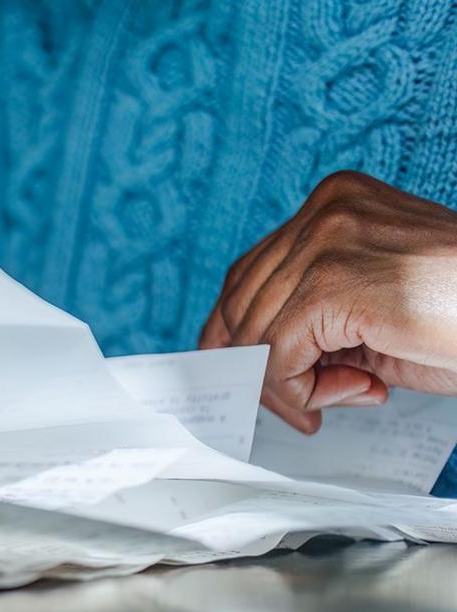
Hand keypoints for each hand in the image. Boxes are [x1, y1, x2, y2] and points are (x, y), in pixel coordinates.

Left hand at [200, 171, 456, 432]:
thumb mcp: (376, 307)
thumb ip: (315, 317)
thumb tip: (253, 358)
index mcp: (334, 204)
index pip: (249, 272)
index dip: (241, 332)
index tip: (260, 376)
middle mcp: (325, 211)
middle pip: (240, 301)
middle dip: (262, 365)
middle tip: (305, 402)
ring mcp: (327, 241)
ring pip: (255, 332)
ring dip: (290, 384)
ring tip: (347, 394)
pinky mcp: (335, 284)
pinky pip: (277, 354)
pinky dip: (300, 390)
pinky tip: (356, 393)